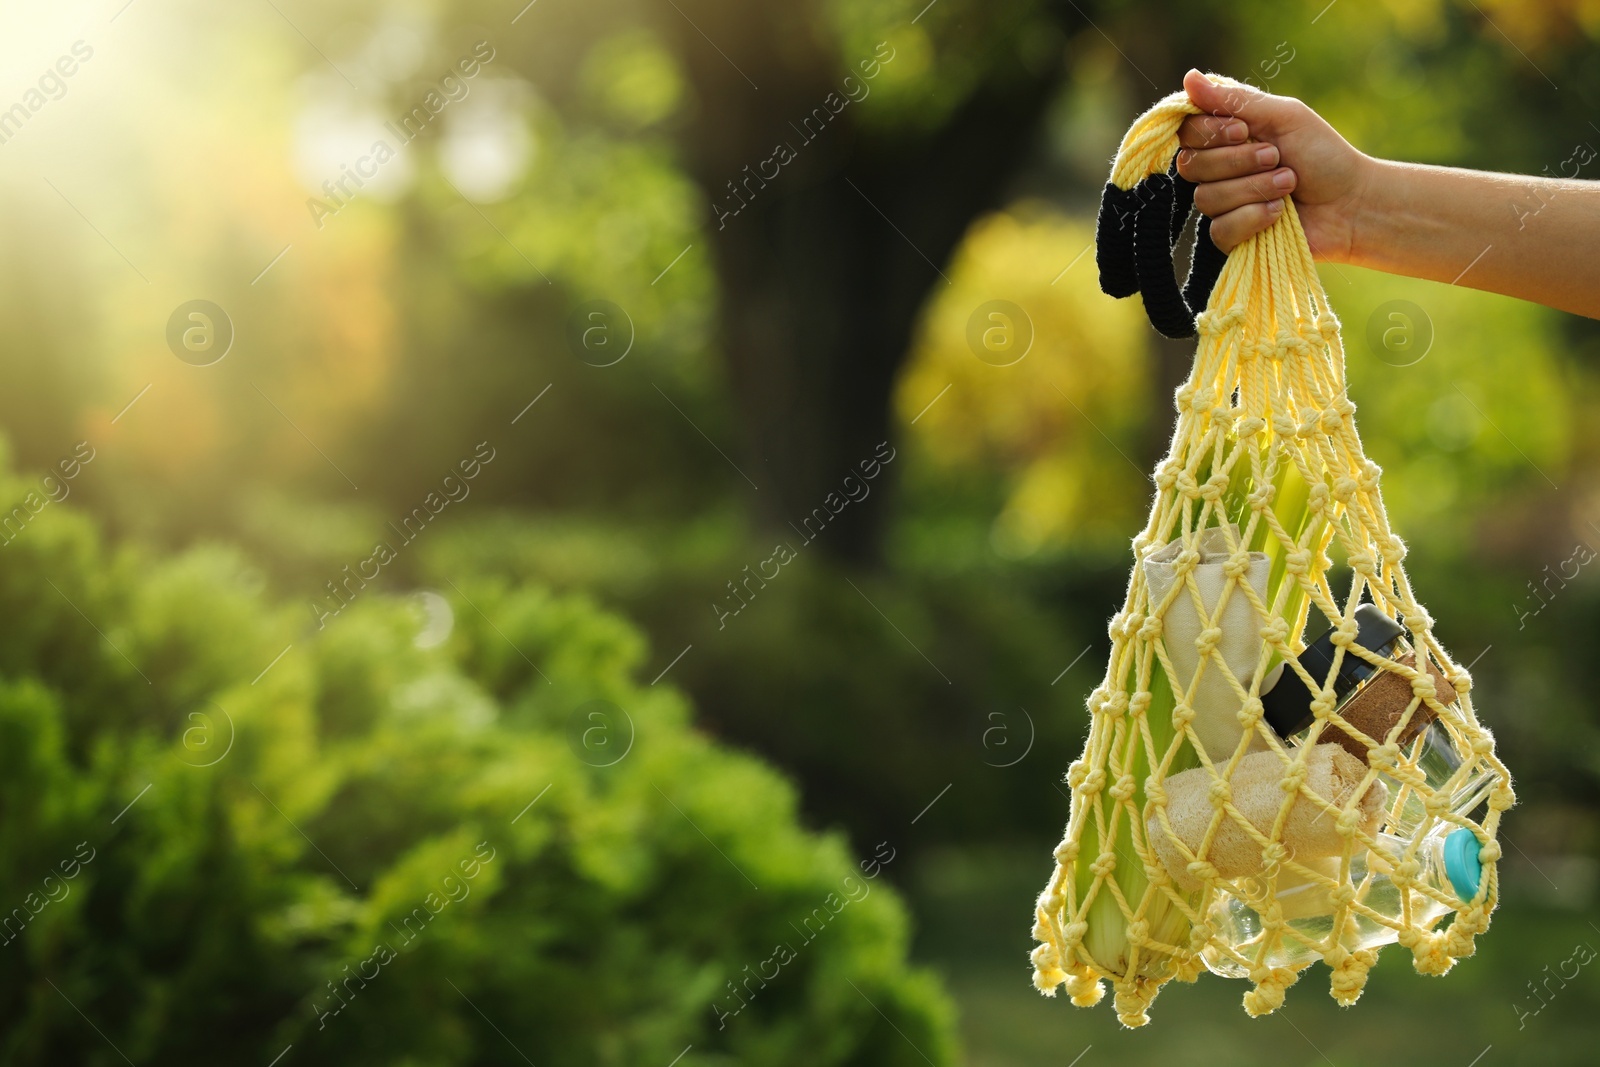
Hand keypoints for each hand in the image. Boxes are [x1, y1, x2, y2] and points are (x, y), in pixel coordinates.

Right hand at [1175, 70, 1371, 260]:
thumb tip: (1189, 77)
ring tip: (1289, 184)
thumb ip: (1236, 100)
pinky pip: (1220, 230)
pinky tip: (1279, 212)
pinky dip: (1254, 217)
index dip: (1208, 133)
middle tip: (1276, 157)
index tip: (1244, 131)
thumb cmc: (1322, 155)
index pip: (1186, 132)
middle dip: (1239, 162)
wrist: (1351, 203)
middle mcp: (1217, 170)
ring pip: (1207, 198)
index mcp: (1226, 136)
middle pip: (1191, 166)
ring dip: (1254, 188)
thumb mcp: (1284, 117)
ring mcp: (1222, 205)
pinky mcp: (1231, 236)